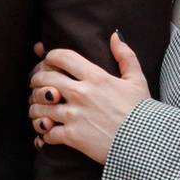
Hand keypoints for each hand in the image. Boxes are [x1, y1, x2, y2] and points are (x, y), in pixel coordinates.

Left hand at [31, 32, 151, 163]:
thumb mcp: (137, 80)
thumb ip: (125, 56)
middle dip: (35, 81)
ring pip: (39, 106)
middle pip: (44, 79)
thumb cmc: (141, 112)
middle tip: (36, 86)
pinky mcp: (72, 137)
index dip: (49, 57)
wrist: (144, 143)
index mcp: (96, 77)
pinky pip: (46, 132)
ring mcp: (75, 115)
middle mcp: (81, 93)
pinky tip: (47, 132)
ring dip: (35, 108)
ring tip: (38, 110)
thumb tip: (115, 36)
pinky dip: (43, 133)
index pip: (61, 57)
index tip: (47, 63)